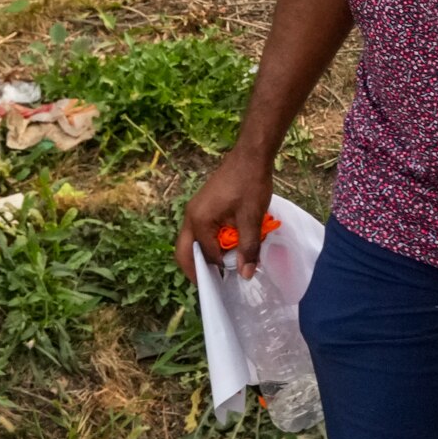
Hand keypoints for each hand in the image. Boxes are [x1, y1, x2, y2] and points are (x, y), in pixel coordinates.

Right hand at [175, 148, 272, 280]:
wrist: (251, 155)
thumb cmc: (250, 184)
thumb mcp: (251, 218)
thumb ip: (247, 248)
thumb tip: (245, 274)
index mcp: (198, 220)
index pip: (206, 255)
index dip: (219, 270)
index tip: (233, 280)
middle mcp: (191, 216)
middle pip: (185, 251)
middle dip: (197, 269)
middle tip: (214, 283)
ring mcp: (196, 210)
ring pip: (193, 241)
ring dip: (205, 255)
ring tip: (223, 266)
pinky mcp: (204, 206)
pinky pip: (201, 231)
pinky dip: (210, 242)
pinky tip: (227, 245)